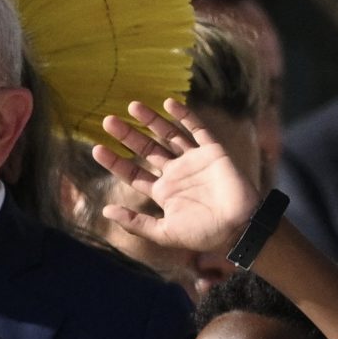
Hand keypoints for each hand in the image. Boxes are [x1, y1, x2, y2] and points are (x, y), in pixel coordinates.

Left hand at [92, 98, 260, 253]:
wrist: (241, 229)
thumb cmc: (205, 235)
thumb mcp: (165, 232)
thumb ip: (136, 222)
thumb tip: (105, 211)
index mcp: (164, 192)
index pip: (133, 173)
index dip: (115, 161)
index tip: (97, 149)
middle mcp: (176, 173)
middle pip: (147, 149)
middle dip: (128, 135)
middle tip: (108, 121)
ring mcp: (194, 161)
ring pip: (169, 135)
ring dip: (151, 121)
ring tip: (132, 106)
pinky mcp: (213, 152)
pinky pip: (197, 129)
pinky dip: (185, 116)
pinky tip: (169, 103)